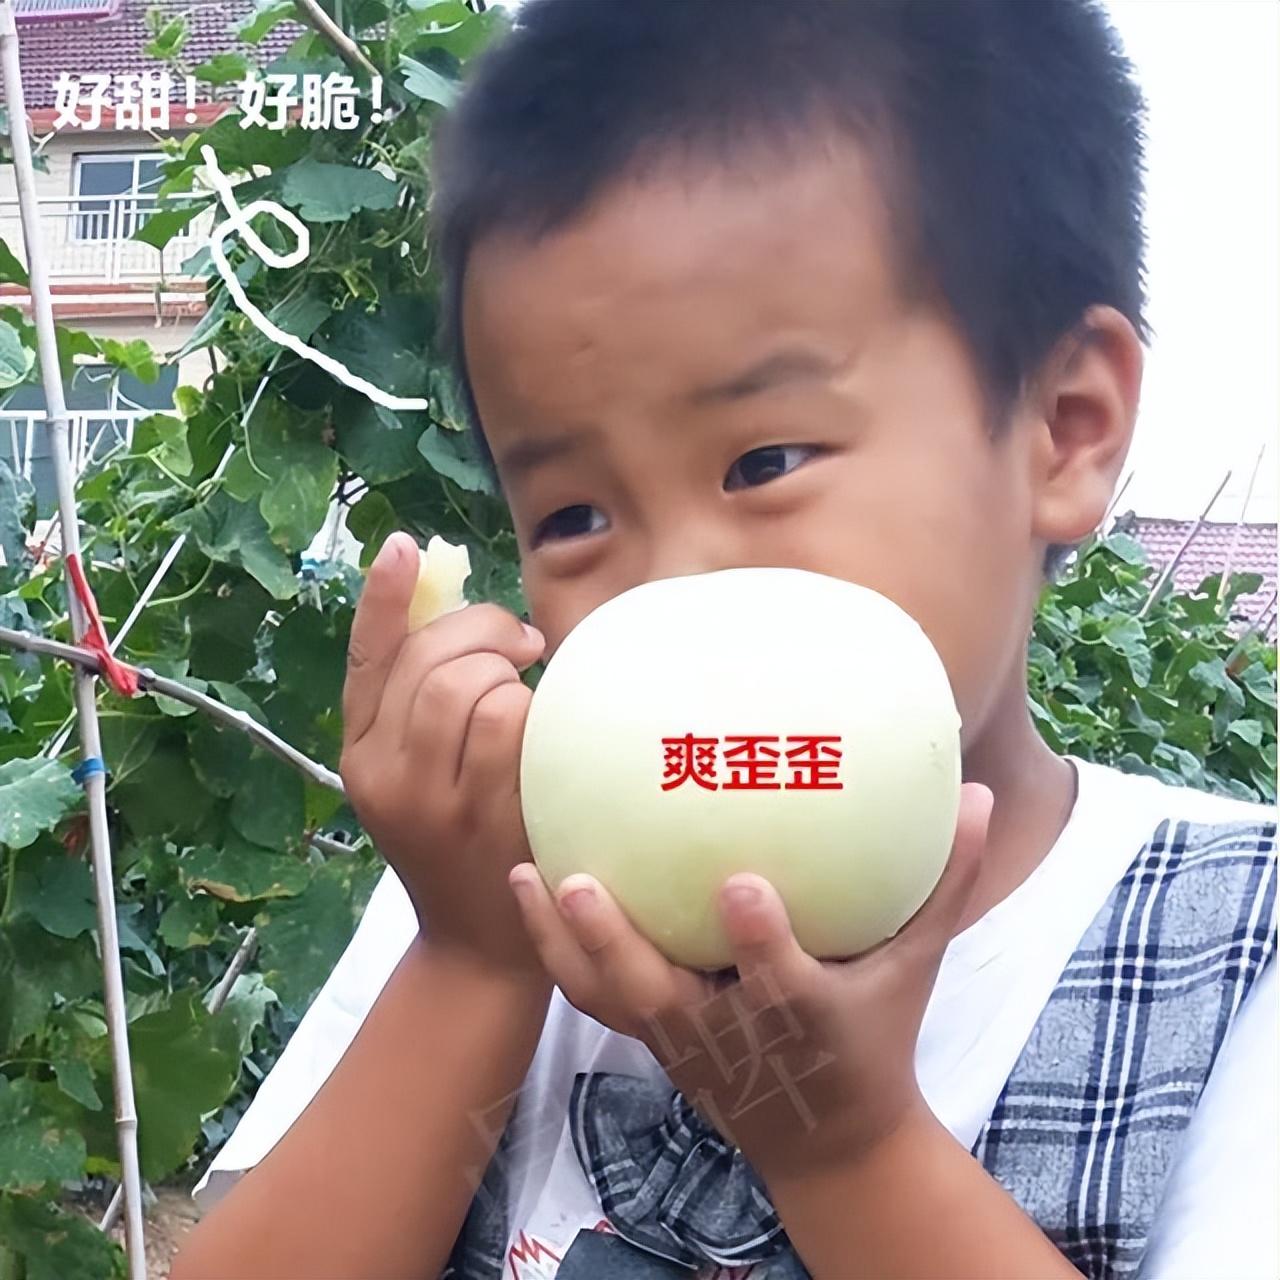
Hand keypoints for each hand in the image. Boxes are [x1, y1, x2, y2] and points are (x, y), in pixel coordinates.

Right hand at [341, 531, 546, 975]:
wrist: (478, 947)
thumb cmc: (463, 845)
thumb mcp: (422, 776)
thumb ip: (427, 705)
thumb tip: (469, 620)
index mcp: (360, 753)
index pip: (367, 659)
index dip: (383, 597)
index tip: (406, 546)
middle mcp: (383, 774)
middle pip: (432, 662)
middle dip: (485, 630)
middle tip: (520, 641)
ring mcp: (433, 799)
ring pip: (469, 686)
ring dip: (509, 669)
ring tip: (530, 679)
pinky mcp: (486, 816)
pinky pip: (511, 726)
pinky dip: (534, 708)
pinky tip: (546, 725)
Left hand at [508, 783, 992, 1180]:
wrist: (828, 1143)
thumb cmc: (874, 1040)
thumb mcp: (917, 968)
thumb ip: (946, 884)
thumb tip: (981, 796)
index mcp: (802, 1019)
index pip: (778, 983)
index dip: (758, 942)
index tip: (738, 884)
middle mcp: (731, 1035)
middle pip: (663, 998)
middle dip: (618, 945)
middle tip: (579, 880)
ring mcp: (682, 1043)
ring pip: (611, 1001)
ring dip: (566, 944)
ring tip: (525, 877)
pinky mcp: (653, 1042)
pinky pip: (597, 1000)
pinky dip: (563, 951)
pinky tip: (534, 893)